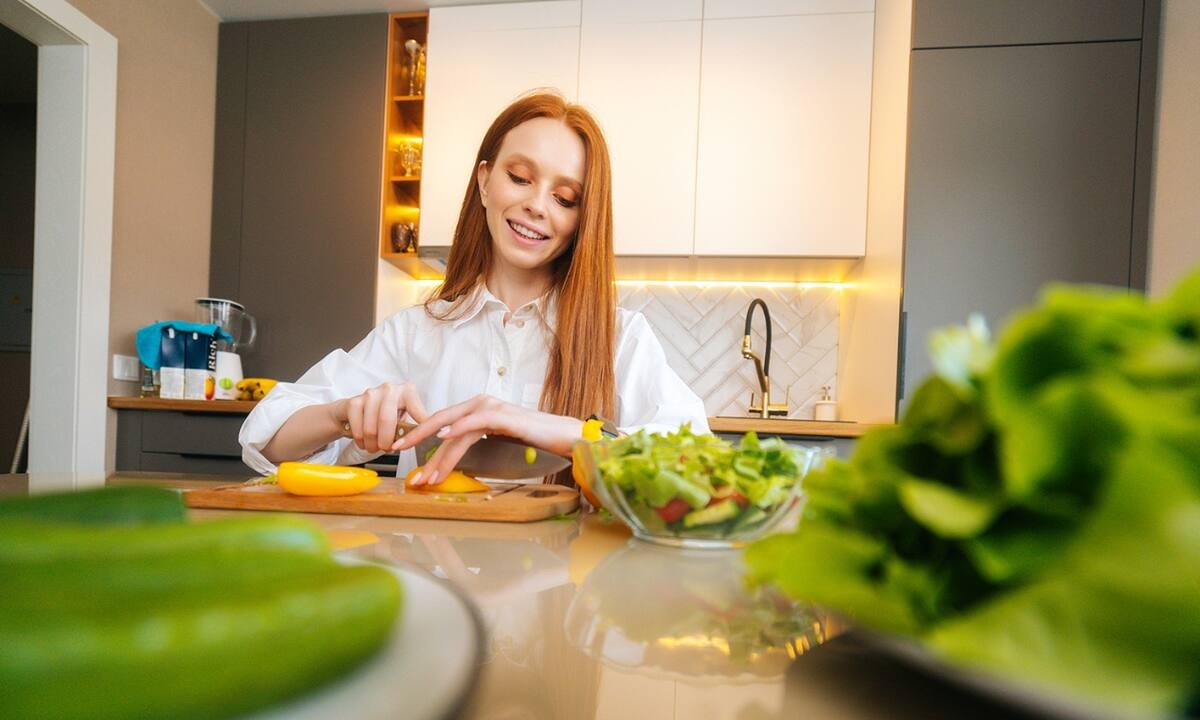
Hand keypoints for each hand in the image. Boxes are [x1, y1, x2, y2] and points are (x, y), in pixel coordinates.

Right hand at [334, 382, 428, 453]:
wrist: (356, 411)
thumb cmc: (384, 417)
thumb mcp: (401, 420)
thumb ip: (410, 428)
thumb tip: (420, 440)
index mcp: (406, 392)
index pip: (416, 408)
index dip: (422, 424)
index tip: (427, 435)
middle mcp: (389, 389)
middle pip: (387, 420)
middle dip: (386, 441)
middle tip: (387, 449)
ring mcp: (370, 394)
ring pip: (371, 428)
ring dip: (373, 445)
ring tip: (375, 447)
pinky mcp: (354, 402)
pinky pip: (358, 430)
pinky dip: (361, 442)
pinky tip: (364, 442)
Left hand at [397, 394, 582, 485]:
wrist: (563, 436)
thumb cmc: (533, 442)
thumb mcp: (497, 444)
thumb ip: (475, 445)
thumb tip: (450, 461)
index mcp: (477, 409)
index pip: (442, 423)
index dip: (420, 437)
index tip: (402, 451)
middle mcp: (481, 404)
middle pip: (440, 422)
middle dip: (417, 438)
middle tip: (396, 452)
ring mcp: (492, 408)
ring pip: (455, 428)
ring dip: (438, 452)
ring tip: (426, 473)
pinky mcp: (504, 416)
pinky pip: (476, 422)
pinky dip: (458, 429)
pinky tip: (444, 438)